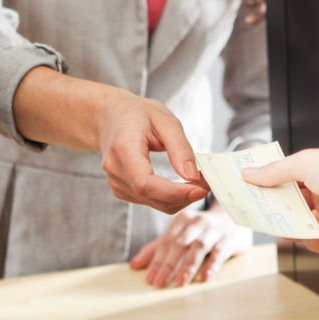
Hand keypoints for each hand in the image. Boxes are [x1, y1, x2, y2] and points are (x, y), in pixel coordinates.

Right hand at [98, 95, 209, 213]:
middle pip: (152, 197)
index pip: (145, 183)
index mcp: (123, 148)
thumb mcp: (165, 120)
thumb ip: (180, 148)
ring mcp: (116, 183)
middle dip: (185, 195)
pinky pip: (152, 202)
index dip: (174, 192)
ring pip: (155, 204)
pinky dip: (171, 198)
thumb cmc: (137, 115)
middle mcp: (116, 169)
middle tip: (207, 182)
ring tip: (197, 180)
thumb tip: (192, 176)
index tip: (201, 189)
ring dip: (181, 198)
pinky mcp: (122, 191)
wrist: (111, 117)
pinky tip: (181, 184)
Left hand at [130, 206, 251, 286]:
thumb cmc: (202, 230)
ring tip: (179, 282)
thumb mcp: (179, 236)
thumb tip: (134, 265)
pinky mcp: (230, 239)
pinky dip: (213, 264)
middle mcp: (197, 223)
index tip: (149, 280)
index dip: (157, 262)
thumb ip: (157, 250)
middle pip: (180, 245)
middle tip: (160, 284)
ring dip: (188, 265)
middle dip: (169, 265)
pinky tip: (206, 277)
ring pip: (199, 248)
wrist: (235, 216)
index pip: (166, 244)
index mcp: (182, 221)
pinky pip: (220, 251)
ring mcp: (214, 230)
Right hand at [243, 149, 318, 252]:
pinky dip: (306, 238)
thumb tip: (249, 174)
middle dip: (271, 205)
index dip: (268, 181)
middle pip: (290, 203)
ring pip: (298, 225)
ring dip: (287, 223)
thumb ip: (275, 171)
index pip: (288, 178)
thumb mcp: (305, 164)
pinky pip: (312, 243)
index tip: (247, 184)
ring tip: (273, 219)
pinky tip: (310, 229)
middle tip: (250, 206)